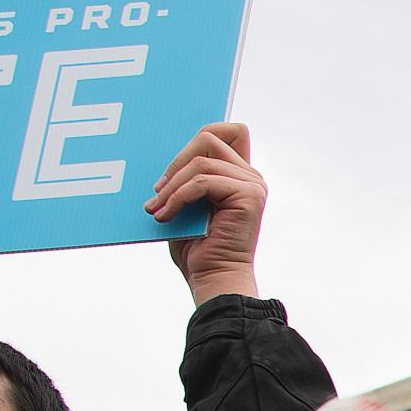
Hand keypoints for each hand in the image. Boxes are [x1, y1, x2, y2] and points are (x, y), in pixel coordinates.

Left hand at [149, 122, 263, 306]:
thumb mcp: (186, 203)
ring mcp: (253, 185)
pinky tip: (165, 215)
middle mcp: (251, 176)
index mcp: (239, 175)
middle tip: (158, 190)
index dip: (199, 137)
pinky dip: (177, 197)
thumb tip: (167, 151)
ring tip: (157, 209)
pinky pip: (201, 180)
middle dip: (176, 161)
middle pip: (209, 136)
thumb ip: (187, 175)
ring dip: (172, 186)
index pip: (229, 130)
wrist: (213, 280)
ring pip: (200, 161)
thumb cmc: (197, 249)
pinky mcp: (249, 196)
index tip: (174, 171)